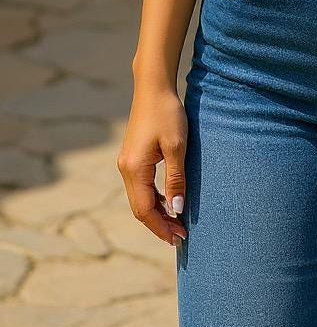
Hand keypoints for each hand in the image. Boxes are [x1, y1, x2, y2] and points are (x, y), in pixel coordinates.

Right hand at [117, 85, 188, 246]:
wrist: (153, 87)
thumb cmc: (167, 114)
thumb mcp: (177, 147)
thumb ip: (176, 179)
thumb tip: (177, 210)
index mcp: (134, 169)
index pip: (145, 210)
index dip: (161, 227)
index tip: (179, 238)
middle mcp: (126, 169)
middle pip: (140, 208)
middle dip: (159, 224)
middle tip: (181, 236)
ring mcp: (127, 163)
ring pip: (140, 198)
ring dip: (157, 213)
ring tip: (177, 223)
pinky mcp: (133, 157)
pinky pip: (141, 187)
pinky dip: (154, 199)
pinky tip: (168, 201)